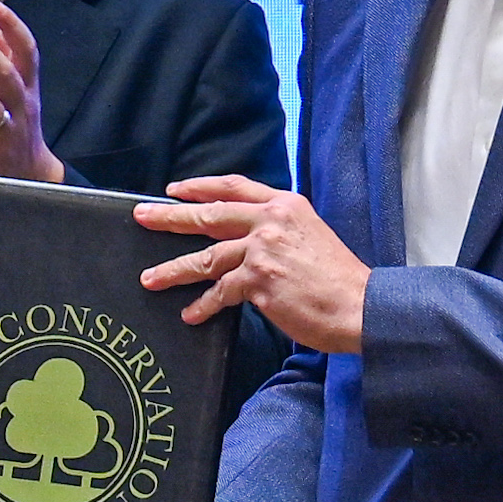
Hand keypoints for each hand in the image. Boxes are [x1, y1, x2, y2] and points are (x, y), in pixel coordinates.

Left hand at [138, 175, 371, 355]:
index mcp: (285, 205)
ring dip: (174, 269)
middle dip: (170, 216)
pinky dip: (203, 305)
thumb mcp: (311, 235)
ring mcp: (263, 249)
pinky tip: (191, 314)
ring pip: (207, 257)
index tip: (175, 189)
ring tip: (150, 278)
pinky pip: (220, 292)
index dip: (201, 187)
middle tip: (141, 217)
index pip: (234, 188)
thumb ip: (279, 230)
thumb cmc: (339, 279)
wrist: (361, 305)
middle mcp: (271, 221)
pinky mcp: (259, 281)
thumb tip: (248, 241)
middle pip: (210, 215)